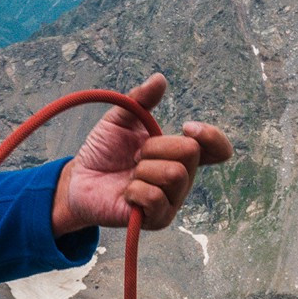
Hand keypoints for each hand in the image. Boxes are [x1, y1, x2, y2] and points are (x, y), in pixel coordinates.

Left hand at [50, 74, 231, 236]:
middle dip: (156, 147)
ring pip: (174, 174)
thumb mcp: (119, 120)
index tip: (187, 126)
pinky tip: (126, 193)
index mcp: (180, 154)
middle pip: (190, 153)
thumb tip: (160, 79)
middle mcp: (182, 178)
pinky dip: (135, 190)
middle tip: (136, 155)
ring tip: (131, 174)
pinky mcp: (157, 220)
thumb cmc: (103, 152)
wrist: (79, 180)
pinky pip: (155, 198)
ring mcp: (172, 201)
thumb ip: (140, 100)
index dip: (211, 136)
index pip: (218, 149)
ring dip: (144, 169)